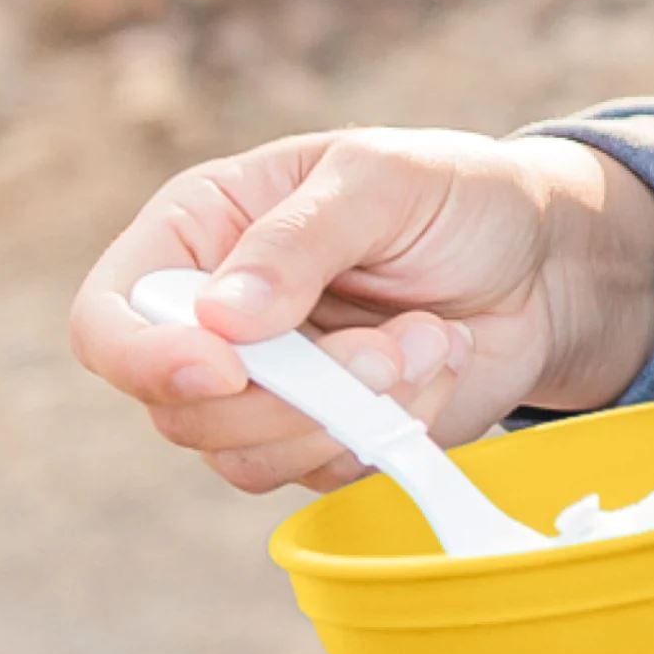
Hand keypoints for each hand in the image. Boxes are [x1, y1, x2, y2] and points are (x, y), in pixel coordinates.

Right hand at [70, 129, 653, 491]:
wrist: (544, 264)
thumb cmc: (457, 197)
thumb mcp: (380, 182)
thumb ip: (299, 242)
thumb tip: (221, 320)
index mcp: (201, 235)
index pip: (110, 320)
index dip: (145, 359)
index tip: (223, 370)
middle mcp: (220, 323)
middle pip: (182, 411)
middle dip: (292, 395)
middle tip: (390, 346)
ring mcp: (276, 390)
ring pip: (250, 458)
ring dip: (350, 415)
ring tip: (430, 341)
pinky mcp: (333, 436)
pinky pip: (329, 471)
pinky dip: (392, 429)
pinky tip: (442, 365)